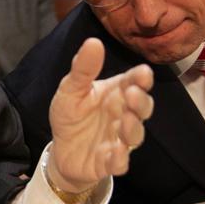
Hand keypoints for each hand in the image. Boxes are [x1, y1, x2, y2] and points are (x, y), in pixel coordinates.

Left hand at [48, 38, 153, 192]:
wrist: (61, 150)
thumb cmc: (71, 115)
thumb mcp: (71, 89)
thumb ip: (83, 69)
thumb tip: (93, 41)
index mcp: (116, 93)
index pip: (134, 82)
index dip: (141, 78)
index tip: (143, 73)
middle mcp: (123, 115)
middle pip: (142, 108)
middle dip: (141, 102)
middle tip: (133, 94)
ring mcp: (119, 139)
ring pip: (135, 135)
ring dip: (133, 128)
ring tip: (126, 120)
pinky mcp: (110, 161)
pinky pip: (120, 162)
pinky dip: (121, 159)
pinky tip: (117, 153)